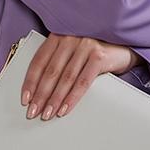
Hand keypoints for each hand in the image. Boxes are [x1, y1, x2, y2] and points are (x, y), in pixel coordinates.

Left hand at [20, 33, 142, 120]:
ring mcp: (84, 45)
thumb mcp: (73, 51)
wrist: (124, 46)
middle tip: (33, 112)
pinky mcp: (98, 56)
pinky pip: (82, 82)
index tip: (25, 99)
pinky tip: (65, 109)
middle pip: (50, 71)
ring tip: (47, 114)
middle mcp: (70, 38)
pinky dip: (72, 98)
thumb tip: (38, 90)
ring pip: (65, 78)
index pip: (39, 61)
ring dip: (54, 99)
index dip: (30, 82)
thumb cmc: (94, 51)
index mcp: (58, 36)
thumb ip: (58, 61)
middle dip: (40, 95)